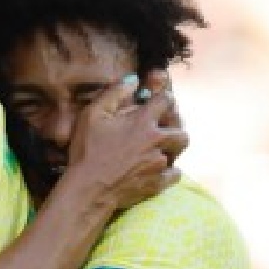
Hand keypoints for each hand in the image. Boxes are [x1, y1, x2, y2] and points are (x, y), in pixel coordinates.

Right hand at [64, 74, 187, 209]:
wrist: (89, 188)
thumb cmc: (87, 150)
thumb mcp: (92, 115)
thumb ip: (114, 93)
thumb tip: (134, 80)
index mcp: (142, 121)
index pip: (166, 100)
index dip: (163, 98)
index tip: (157, 101)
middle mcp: (157, 140)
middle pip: (181, 128)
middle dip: (174, 126)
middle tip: (161, 128)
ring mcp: (160, 163)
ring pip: (180, 150)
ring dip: (173, 146)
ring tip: (159, 147)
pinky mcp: (158, 183)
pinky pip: (175, 173)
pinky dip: (169, 170)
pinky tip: (157, 168)